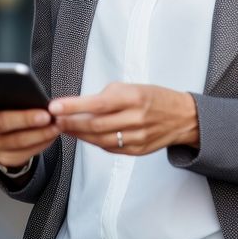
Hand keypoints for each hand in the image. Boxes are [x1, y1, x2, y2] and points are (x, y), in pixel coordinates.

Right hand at [0, 87, 58, 168]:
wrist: (10, 134)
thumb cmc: (12, 107)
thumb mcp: (10, 97)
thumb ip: (15, 93)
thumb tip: (35, 96)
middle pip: (1, 121)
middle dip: (26, 118)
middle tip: (46, 115)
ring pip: (16, 140)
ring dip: (40, 133)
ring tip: (55, 125)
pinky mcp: (2, 158)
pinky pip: (24, 154)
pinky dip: (41, 144)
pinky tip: (51, 136)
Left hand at [49, 82, 198, 154]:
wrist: (183, 117)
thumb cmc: (155, 98)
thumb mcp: (132, 87)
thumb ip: (107, 96)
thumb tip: (80, 105)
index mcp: (133, 98)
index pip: (97, 104)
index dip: (73, 107)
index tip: (54, 107)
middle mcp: (135, 119)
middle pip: (94, 125)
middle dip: (70, 123)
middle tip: (54, 120)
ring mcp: (137, 138)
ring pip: (99, 139)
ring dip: (78, 134)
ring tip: (64, 127)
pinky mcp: (137, 151)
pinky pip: (109, 147)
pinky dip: (94, 141)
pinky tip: (84, 135)